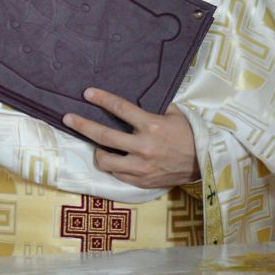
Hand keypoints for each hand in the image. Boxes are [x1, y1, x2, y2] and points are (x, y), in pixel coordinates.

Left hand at [62, 87, 199, 188]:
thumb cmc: (190, 135)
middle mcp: (144, 147)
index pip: (120, 108)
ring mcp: (141, 166)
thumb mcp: (176, 115)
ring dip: (98, 151)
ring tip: (98, 146)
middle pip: (103, 135)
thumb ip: (154, 108)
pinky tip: (117, 160)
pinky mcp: (141, 181)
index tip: (87, 93)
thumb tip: (135, 100)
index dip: (102, 99)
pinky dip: (115, 166)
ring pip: (105, 160)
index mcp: (152, 126)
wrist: (206, 164)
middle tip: (68, 118)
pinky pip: (117, 174)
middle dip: (82, 125)